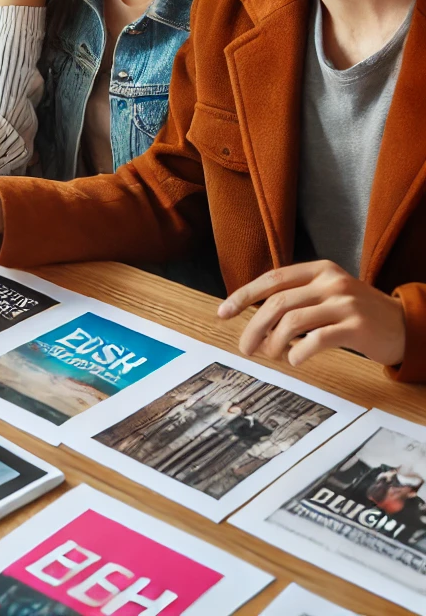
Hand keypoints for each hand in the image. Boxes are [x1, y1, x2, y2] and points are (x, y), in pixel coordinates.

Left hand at [218, 260, 406, 367]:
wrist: (406, 325)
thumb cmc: (357, 313)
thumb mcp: (328, 293)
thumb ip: (296, 297)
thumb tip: (254, 317)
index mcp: (319, 270)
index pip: (271, 279)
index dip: (244, 296)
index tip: (224, 313)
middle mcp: (330, 282)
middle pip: (277, 304)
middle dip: (254, 327)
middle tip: (246, 347)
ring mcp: (345, 303)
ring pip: (292, 322)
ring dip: (274, 343)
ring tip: (272, 355)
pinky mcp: (357, 327)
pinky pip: (316, 340)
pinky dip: (298, 353)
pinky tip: (295, 359)